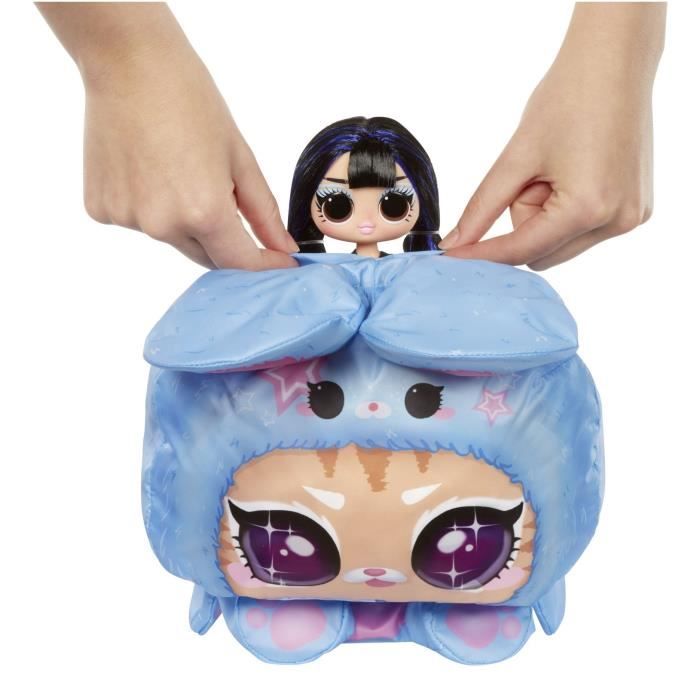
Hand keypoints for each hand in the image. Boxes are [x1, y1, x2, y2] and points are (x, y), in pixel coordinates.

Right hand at [38, 2, 297, 269]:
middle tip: (227, 202)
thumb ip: (264, 212)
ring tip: (179, 171)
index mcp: (203, 212)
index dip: (265, 265)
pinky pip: (139, 222)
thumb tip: (283, 247)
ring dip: (186, 222)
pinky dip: (151, 207)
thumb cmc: (189, 100)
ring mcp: (128, 220)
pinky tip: (149, 170)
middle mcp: (163, 225)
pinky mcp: (102, 210)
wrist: (129, 63)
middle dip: (226, 242)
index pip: (240, 262)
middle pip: (206, 256)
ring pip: (173, 239)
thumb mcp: (240, 158)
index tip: (281, 262)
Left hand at [440, 2, 664, 269]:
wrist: (614, 61)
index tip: (451, 257)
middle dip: (523, 222)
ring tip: (556, 171)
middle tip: (531, 176)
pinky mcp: (635, 210)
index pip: (521, 250)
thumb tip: (454, 244)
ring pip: (558, 244)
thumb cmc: (567, 98)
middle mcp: (616, 222)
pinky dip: (566, 211)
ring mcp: (630, 218)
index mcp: (587, 208)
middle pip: (540, 253)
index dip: (482, 254)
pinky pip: (582, 231)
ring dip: (544, 218)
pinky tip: (574, 174)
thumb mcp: (516, 158)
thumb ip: (482, 207)